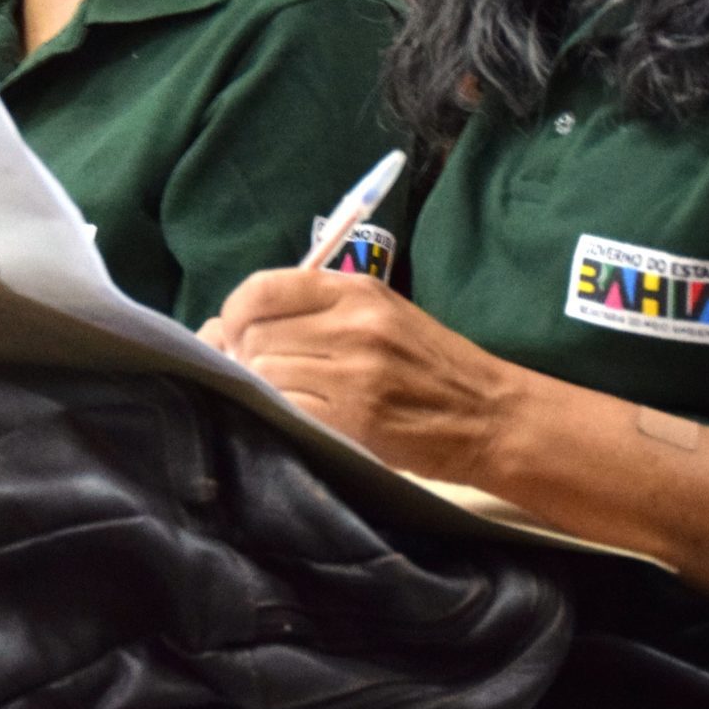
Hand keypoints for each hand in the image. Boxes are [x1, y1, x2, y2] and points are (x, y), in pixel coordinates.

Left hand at [206, 269, 521, 484]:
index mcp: (356, 291)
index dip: (234, 313)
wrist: (490, 415)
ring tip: (295, 397)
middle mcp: (353, 324)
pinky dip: (286, 415)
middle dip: (247, 356)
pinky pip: (288, 410)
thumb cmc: (428, 364)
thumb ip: (308, 313)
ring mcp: (355, 373)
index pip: (261, 289)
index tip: (235, 333)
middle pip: (254, 335)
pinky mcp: (357, 419)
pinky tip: (307, 418)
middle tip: (269, 373)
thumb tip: (218, 327)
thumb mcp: (378, 316)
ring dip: (267, 388)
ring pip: (265, 374)